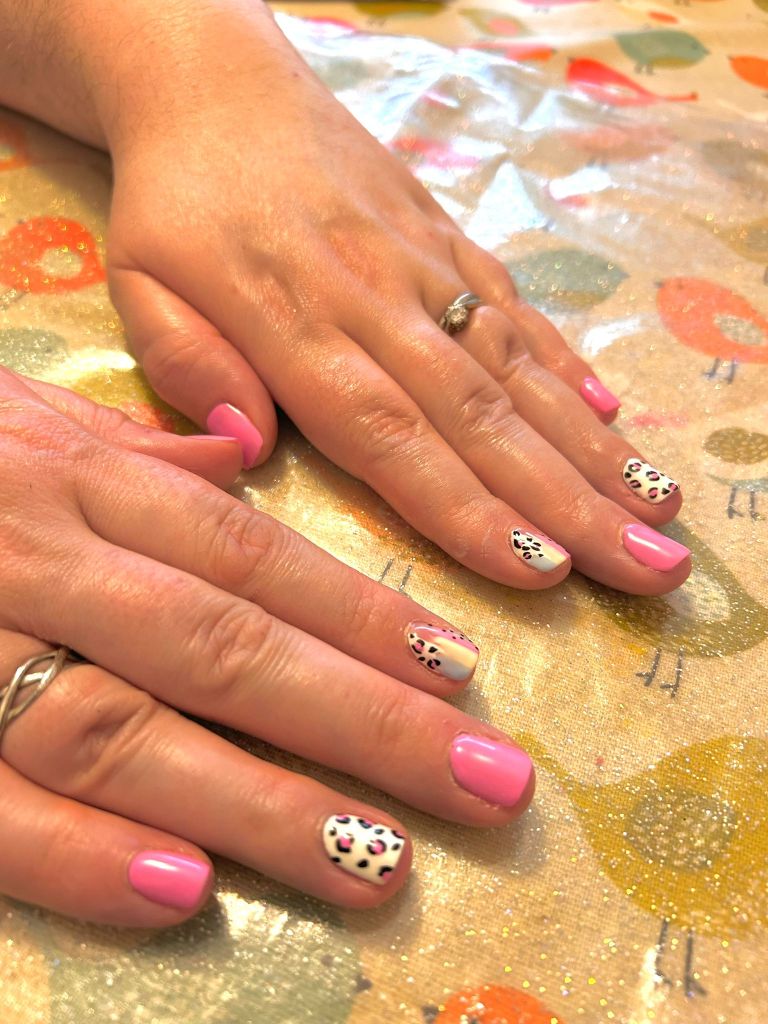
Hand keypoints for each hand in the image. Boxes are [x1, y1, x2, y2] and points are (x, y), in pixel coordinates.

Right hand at [0, 368, 534, 925]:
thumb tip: (240, 460)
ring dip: (262, 804)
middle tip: (489, 782)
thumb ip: (134, 446)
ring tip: (381, 862)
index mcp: (76, 475)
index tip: (464, 675)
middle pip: (229, 645)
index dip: (363, 613)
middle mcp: (39, 552)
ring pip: (130, 728)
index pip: (253, 552)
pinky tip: (189, 892)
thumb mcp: (20, 413)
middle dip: (367, 721)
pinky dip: (81, 852)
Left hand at [99, 6, 689, 597]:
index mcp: (293, 326)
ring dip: (593, 446)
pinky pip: (514, 308)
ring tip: (657, 509)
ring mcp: (424, 266)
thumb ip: (189, 365)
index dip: (468, 509)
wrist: (217, 83)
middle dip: (570, 501)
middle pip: (482, 417)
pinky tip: (616, 418)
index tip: (542, 571)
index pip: (391, 437)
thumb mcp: (138, 284)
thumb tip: (248, 448)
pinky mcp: (448, 237)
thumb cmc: (173, 207)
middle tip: (648, 567)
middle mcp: (376, 300)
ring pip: (518, 369)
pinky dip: (568, 366)